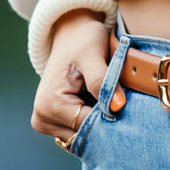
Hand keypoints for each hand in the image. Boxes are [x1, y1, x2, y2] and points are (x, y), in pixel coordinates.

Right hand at [31, 12, 111, 144]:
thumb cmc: (82, 39)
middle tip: (120, 100)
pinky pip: (81, 132)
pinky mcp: (53, 124)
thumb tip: (118, 106)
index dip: (111, 117)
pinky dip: (93, 121)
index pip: (88, 126)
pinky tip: (98, 103)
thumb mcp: (92, 53)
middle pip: (86, 134)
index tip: (128, 106)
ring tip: (107, 97)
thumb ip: (102, 81)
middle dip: (105, 122)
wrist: (72, 33)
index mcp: (49, 105)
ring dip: (100, 122)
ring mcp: (46, 123)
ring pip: (85, 136)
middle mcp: (42, 118)